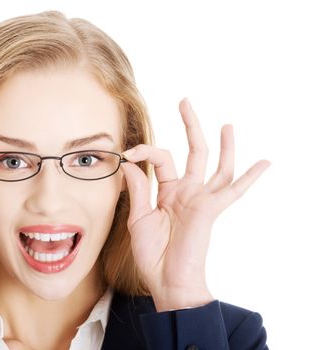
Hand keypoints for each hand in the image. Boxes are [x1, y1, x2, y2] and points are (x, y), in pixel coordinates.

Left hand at [120, 98, 270, 311]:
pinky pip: (234, 190)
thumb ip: (138, 190)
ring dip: (222, 144)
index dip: (143, 151)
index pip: (158, 159)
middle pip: (191, 152)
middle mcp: (186, 191)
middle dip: (189, 126)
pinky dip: (250, 177)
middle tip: (185, 102)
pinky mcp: (210, 209)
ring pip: (215, 165)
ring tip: (227, 124)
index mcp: (167, 192)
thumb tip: (130, 163)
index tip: (127, 152)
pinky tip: (265, 163)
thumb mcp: (138, 219)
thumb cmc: (152, 255)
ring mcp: (200, 199)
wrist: (166, 281)